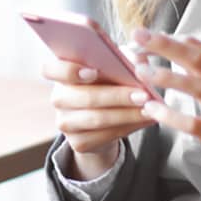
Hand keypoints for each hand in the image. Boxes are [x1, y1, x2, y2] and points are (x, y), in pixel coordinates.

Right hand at [42, 55, 152, 180]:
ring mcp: (65, 123)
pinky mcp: (78, 143)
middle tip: (143, 95)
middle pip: (85, 97)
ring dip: (128, 114)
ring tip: (151, 108)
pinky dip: (130, 126)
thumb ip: (123, 58)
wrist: (103, 119)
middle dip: (117, 96)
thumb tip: (139, 60)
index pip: (50, 70)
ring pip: (98, 119)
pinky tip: (146, 119)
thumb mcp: (114, 67)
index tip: (94, 71)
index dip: (69, 71)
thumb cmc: (108, 83)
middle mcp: (58, 98)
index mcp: (60, 73)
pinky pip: (106, 136)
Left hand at [132, 29, 200, 200]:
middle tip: (138, 36)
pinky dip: (170, 115)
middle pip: (199, 60)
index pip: (198, 47)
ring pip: (199, 87)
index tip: (142, 36)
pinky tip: (150, 108)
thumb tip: (167, 42)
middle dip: (166, 46)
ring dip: (167, 77)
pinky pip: (195, 124)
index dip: (167, 39)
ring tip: (140, 71)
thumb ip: (199, 68)